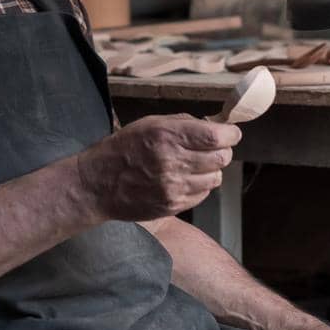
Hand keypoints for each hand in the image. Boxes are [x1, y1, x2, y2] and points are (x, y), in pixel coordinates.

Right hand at [74, 114, 239, 221]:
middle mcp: (173, 162)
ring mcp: (174, 187)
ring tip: (194, 165)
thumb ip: (184, 123)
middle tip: (212, 147)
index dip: (230, 133)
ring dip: (211, 169)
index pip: (216, 136)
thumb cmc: (124, 148)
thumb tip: (215, 125)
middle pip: (222, 158)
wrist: (98, 183)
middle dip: (222, 150)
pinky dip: (200, 185)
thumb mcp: (150, 123)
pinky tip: (184, 179)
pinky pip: (203, 194)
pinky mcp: (173, 205)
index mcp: (167, 136)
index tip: (230, 132)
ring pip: (216, 178)